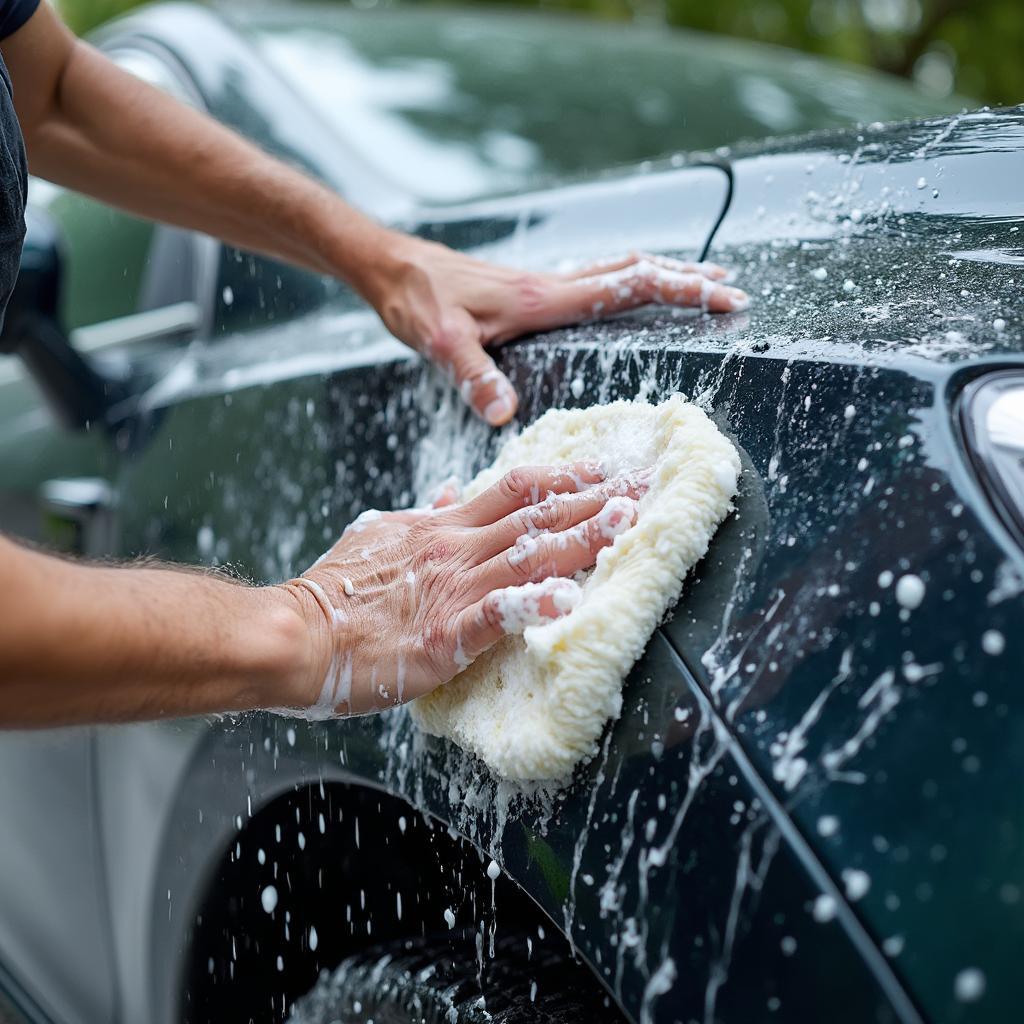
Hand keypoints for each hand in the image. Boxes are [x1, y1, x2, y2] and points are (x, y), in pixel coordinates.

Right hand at [273, 463, 647, 717]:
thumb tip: (453, 490)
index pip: (516, 489)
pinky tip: (568, 602)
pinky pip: (495, 615)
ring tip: (628, 524)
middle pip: (536, 514)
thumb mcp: (378, 535)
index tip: (608, 470)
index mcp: (442, 527)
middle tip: (646, 485)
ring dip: (582, 538)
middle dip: (595, 498)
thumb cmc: (335, 593)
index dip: (567, 477)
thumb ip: (425, 515)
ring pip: (528, 555)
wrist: (294, 633)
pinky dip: (533, 606)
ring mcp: (451, 589)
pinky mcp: (442, 634)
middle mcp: (454, 548)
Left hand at [362, 234, 748, 425]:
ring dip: (661, 276)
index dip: (681, 290)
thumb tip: (504, 415)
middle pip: (636, 272)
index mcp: (545, 298)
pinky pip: (593, 282)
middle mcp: (552, 286)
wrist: (391, 267)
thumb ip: (473, 374)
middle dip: (687, 280)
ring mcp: (542, 286)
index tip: (725, 297)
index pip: (629, 286)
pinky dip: (625, 284)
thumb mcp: (440, 342)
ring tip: (697, 284)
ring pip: (617, 272)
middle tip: (732, 289)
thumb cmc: (416, 300)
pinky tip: (624, 296)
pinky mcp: (529, 293)